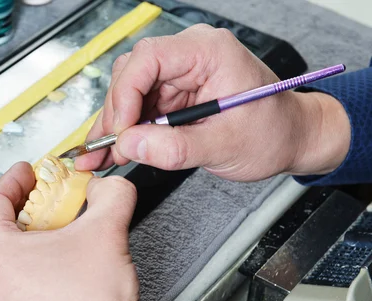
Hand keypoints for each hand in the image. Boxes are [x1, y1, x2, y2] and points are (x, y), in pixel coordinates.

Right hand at [76, 24, 350, 180]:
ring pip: (130, 92)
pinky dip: (126, 131)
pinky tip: (110, 150)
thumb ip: (176, 147)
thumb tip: (130, 144)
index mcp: (209, 52)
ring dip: (115, 126)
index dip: (126, 94)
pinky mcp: (174, 94)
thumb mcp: (226, 144)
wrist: (291, 139)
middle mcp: (190, 56)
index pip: (149, 58)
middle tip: (110, 149)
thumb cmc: (273, 132)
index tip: (121, 131)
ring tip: (101, 156)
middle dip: (117, 115)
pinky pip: (140, 107)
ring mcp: (180, 74)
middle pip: (132, 74)